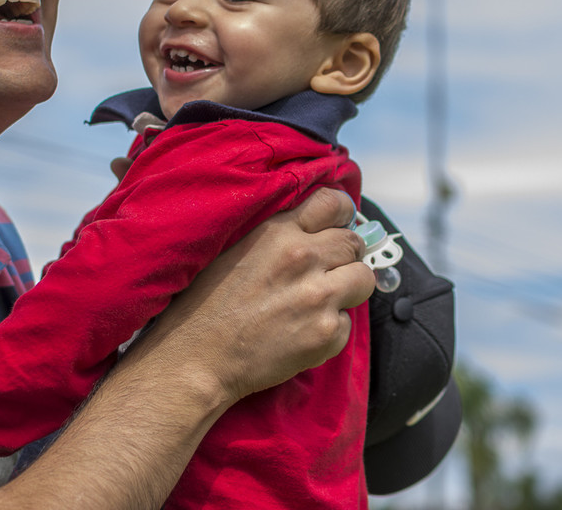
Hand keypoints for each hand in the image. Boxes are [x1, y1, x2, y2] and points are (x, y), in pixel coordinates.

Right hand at [138, 188, 373, 402]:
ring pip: (365, 279)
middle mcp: (304, 259)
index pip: (334, 203)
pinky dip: (333, 327)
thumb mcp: (236, 248)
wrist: (197, 357)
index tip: (340, 224)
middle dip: (347, 253)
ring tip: (322, 299)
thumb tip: (314, 229)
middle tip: (329, 268)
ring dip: (348, 287)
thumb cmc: (205, 304)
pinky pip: (349, 323)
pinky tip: (304, 331)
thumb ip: (277, 235)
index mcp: (278, 232)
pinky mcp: (326, 335)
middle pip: (354, 242)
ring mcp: (319, 298)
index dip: (343, 214)